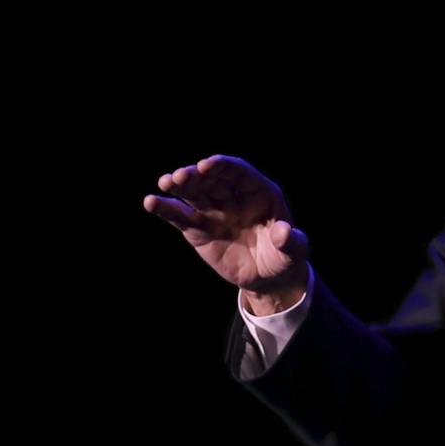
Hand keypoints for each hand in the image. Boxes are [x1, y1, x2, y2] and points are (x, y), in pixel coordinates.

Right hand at [144, 155, 308, 313]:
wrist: (268, 279)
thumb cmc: (284, 258)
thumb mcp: (293, 251)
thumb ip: (290, 241)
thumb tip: (283, 232)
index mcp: (259, 192)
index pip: (238, 172)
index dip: (222, 167)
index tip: (207, 165)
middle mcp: (233, 197)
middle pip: (211, 179)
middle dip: (196, 175)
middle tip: (181, 176)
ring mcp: (213, 212)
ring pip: (193, 193)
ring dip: (178, 186)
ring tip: (166, 182)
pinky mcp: (197, 229)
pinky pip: (180, 216)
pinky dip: (165, 209)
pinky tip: (151, 202)